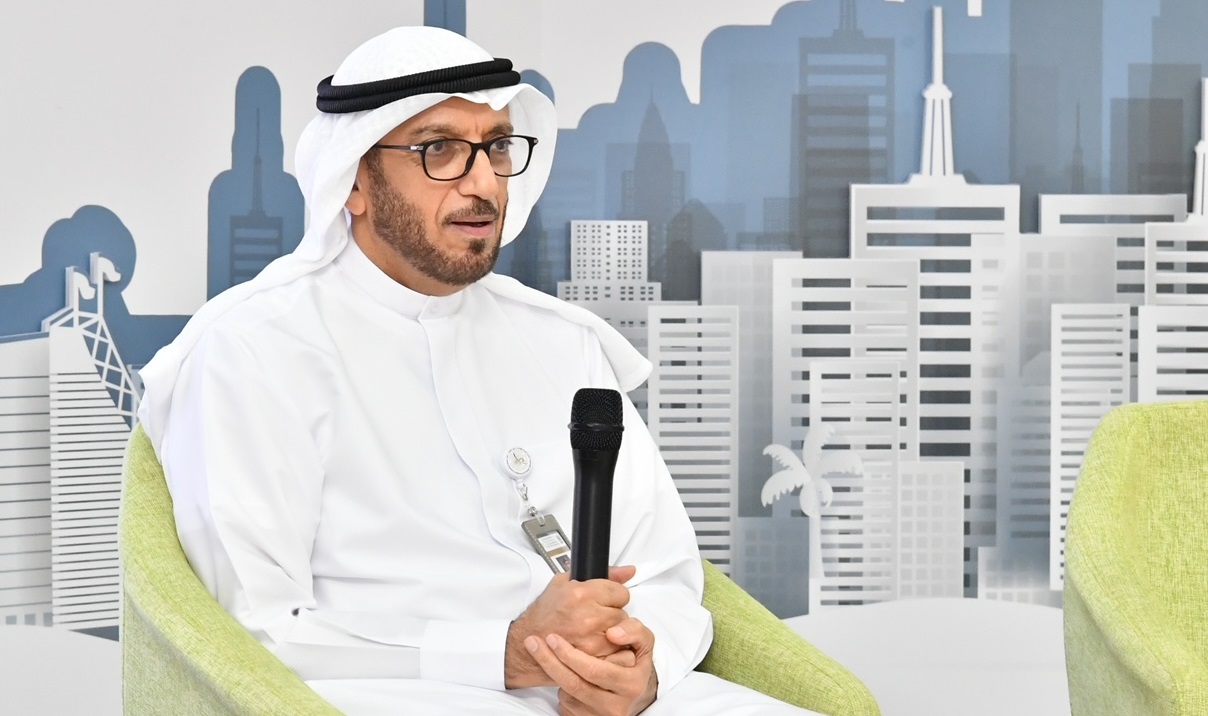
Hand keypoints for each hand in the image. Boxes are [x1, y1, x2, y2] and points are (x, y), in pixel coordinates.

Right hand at [505, 565, 636, 688]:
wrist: (526, 645)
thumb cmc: (544, 615)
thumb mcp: (565, 583)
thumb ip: (602, 574)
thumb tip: (629, 571)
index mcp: (581, 593)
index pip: (621, 593)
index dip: (613, 597)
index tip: (605, 602)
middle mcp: (588, 616)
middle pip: (622, 614)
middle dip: (612, 616)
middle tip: (596, 618)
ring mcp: (591, 640)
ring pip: (621, 634)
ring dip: (612, 634)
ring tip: (594, 633)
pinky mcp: (593, 659)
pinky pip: (616, 652)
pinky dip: (608, 650)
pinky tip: (594, 646)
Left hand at [525, 616, 657, 715]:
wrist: (636, 694)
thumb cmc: (636, 664)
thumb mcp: (643, 644)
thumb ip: (633, 631)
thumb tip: (612, 633)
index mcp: (631, 685)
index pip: (594, 670)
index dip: (570, 654)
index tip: (552, 638)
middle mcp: (616, 706)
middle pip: (575, 685)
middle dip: (550, 662)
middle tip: (533, 643)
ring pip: (568, 696)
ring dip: (556, 675)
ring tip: (551, 657)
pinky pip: (565, 708)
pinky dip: (561, 691)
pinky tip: (563, 676)